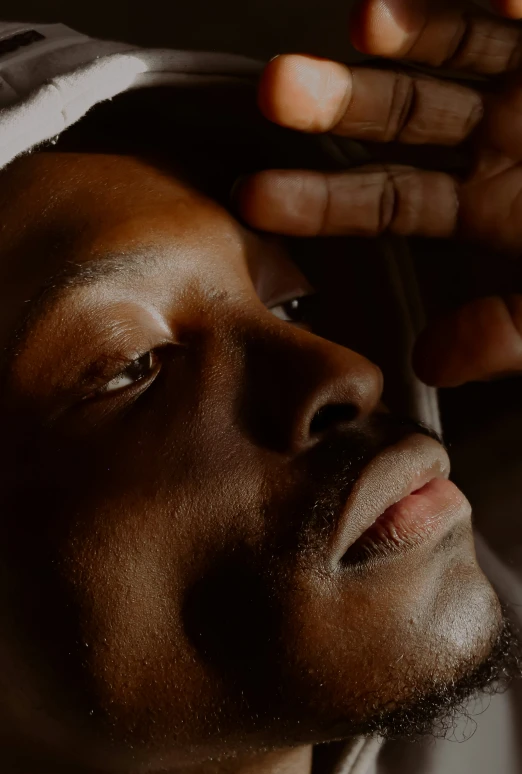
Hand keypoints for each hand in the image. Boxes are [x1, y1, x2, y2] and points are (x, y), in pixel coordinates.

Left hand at [237, 0, 521, 386]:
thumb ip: (502, 336)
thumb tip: (425, 360)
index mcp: (482, 206)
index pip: (382, 203)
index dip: (318, 201)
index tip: (253, 199)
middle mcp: (496, 140)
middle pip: (400, 119)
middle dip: (338, 105)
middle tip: (273, 93)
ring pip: (455, 49)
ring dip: (407, 33)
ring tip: (361, 24)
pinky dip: (501, 4)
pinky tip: (450, 0)